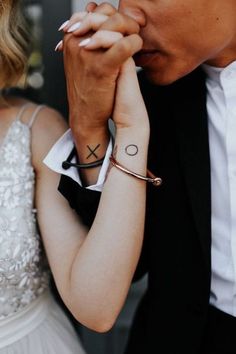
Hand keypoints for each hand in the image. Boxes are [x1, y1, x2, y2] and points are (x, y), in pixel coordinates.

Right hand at [61, 2, 142, 135]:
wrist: (86, 115)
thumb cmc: (88, 88)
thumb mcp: (82, 59)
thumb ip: (90, 36)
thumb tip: (97, 13)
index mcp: (71, 36)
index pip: (97, 10)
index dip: (114, 16)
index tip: (124, 28)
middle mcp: (76, 41)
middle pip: (106, 14)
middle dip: (124, 20)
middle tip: (134, 31)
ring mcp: (87, 53)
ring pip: (116, 25)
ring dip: (131, 30)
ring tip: (135, 41)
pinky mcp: (100, 67)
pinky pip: (123, 45)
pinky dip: (134, 44)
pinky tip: (136, 49)